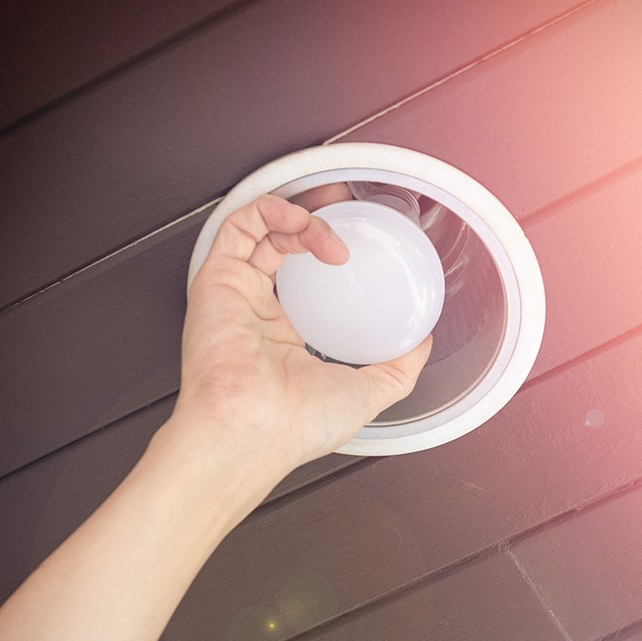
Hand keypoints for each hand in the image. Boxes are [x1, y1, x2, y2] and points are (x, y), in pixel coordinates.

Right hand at [170, 192, 431, 489]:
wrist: (254, 431)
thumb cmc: (296, 426)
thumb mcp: (369, 392)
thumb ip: (399, 367)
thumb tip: (423, 342)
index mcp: (285, 336)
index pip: (306, 281)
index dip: (330, 254)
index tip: (359, 241)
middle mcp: (257, 311)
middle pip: (283, 246)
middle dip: (316, 219)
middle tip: (347, 209)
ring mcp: (236, 293)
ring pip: (263, 230)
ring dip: (302, 215)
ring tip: (333, 226)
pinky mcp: (218, 279)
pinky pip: (241, 226)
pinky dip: (274, 211)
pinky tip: (304, 224)